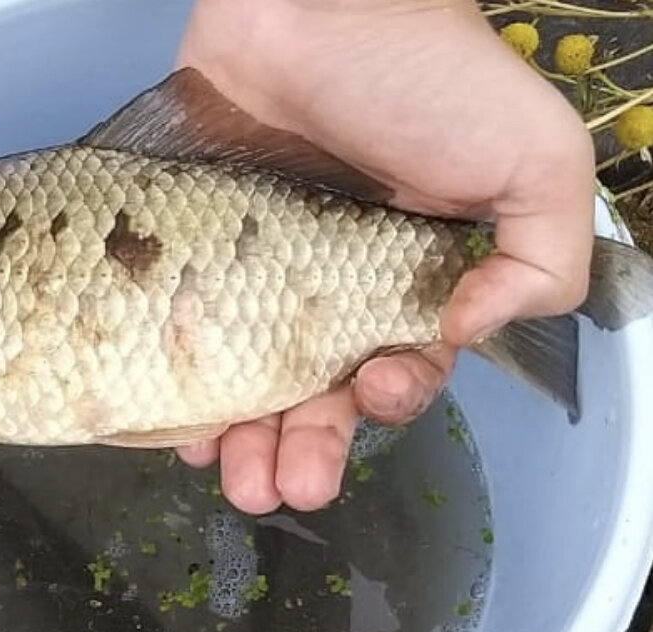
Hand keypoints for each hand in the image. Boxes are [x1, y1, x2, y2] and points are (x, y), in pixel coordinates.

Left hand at [174, 0, 594, 513]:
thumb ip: (540, 258)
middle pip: (318, 397)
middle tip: (284, 488)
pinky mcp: (193, 259)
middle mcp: (328, 290)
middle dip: (309, 453)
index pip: (402, 370)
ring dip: (249, 447)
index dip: (388, 400)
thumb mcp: (530, 160)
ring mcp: (254, 277)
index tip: (371, 390)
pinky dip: (185, 394)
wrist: (310, 3)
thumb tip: (471, 335)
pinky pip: (187, 341)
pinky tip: (185, 434)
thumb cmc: (423, 77)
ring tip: (240, 483)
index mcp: (408, 280)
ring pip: (251, 386)